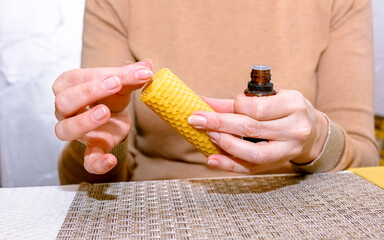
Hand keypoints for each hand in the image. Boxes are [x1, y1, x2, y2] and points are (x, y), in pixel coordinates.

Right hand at [53, 60, 152, 173]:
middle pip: (63, 102)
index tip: (118, 78)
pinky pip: (87, 160)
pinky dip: (97, 163)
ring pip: (65, 130)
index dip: (95, 79)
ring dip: (84, 122)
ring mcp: (75, 131)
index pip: (75, 80)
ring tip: (105, 113)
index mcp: (68, 86)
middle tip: (115, 86)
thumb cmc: (110, 95)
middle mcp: (64, 109)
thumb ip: (130, 75)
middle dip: (88, 93)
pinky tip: (110, 160)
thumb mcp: (120, 82)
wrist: (114, 116)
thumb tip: (147, 65)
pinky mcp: (91, 149)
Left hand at [188, 90, 328, 172]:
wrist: (312, 132)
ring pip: (253, 152)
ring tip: (208, 136)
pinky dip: (229, 165)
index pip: (257, 107)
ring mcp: (288, 149)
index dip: (236, 106)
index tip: (225, 105)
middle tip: (197, 119)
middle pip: (251, 128)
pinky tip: (212, 160)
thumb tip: (203, 101)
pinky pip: (252, 168)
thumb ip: (236, 102)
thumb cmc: (285, 111)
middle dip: (220, 123)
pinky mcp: (278, 164)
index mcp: (293, 104)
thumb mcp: (269, 100)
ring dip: (225, 144)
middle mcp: (294, 128)